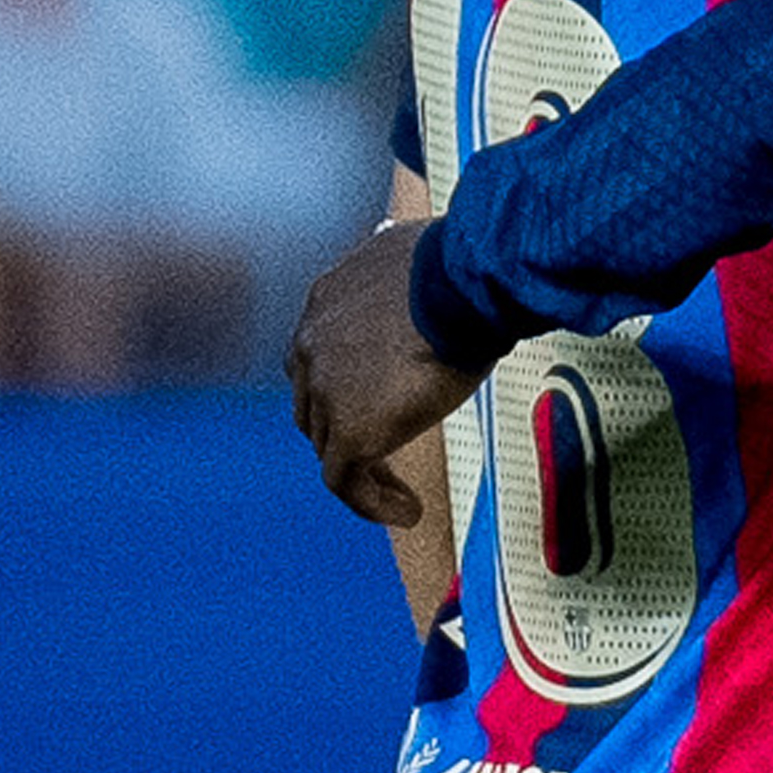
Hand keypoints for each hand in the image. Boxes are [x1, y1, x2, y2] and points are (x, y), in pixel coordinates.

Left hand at [286, 219, 464, 518]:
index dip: (342, 385)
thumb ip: (407, 281)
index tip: (375, 400)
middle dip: (342, 429)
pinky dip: (372, 502)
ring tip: (396, 490)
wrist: (460, 283)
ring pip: (329, 446)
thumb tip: (435, 277)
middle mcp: (312, 345)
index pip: (317, 356)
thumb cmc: (456, 265)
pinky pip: (347, 482)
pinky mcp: (351, 430)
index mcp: (325, 302)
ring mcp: (326, 390)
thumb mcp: (416, 262)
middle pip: (313, 404)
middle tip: (381, 449)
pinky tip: (405, 510)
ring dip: (360, 468)